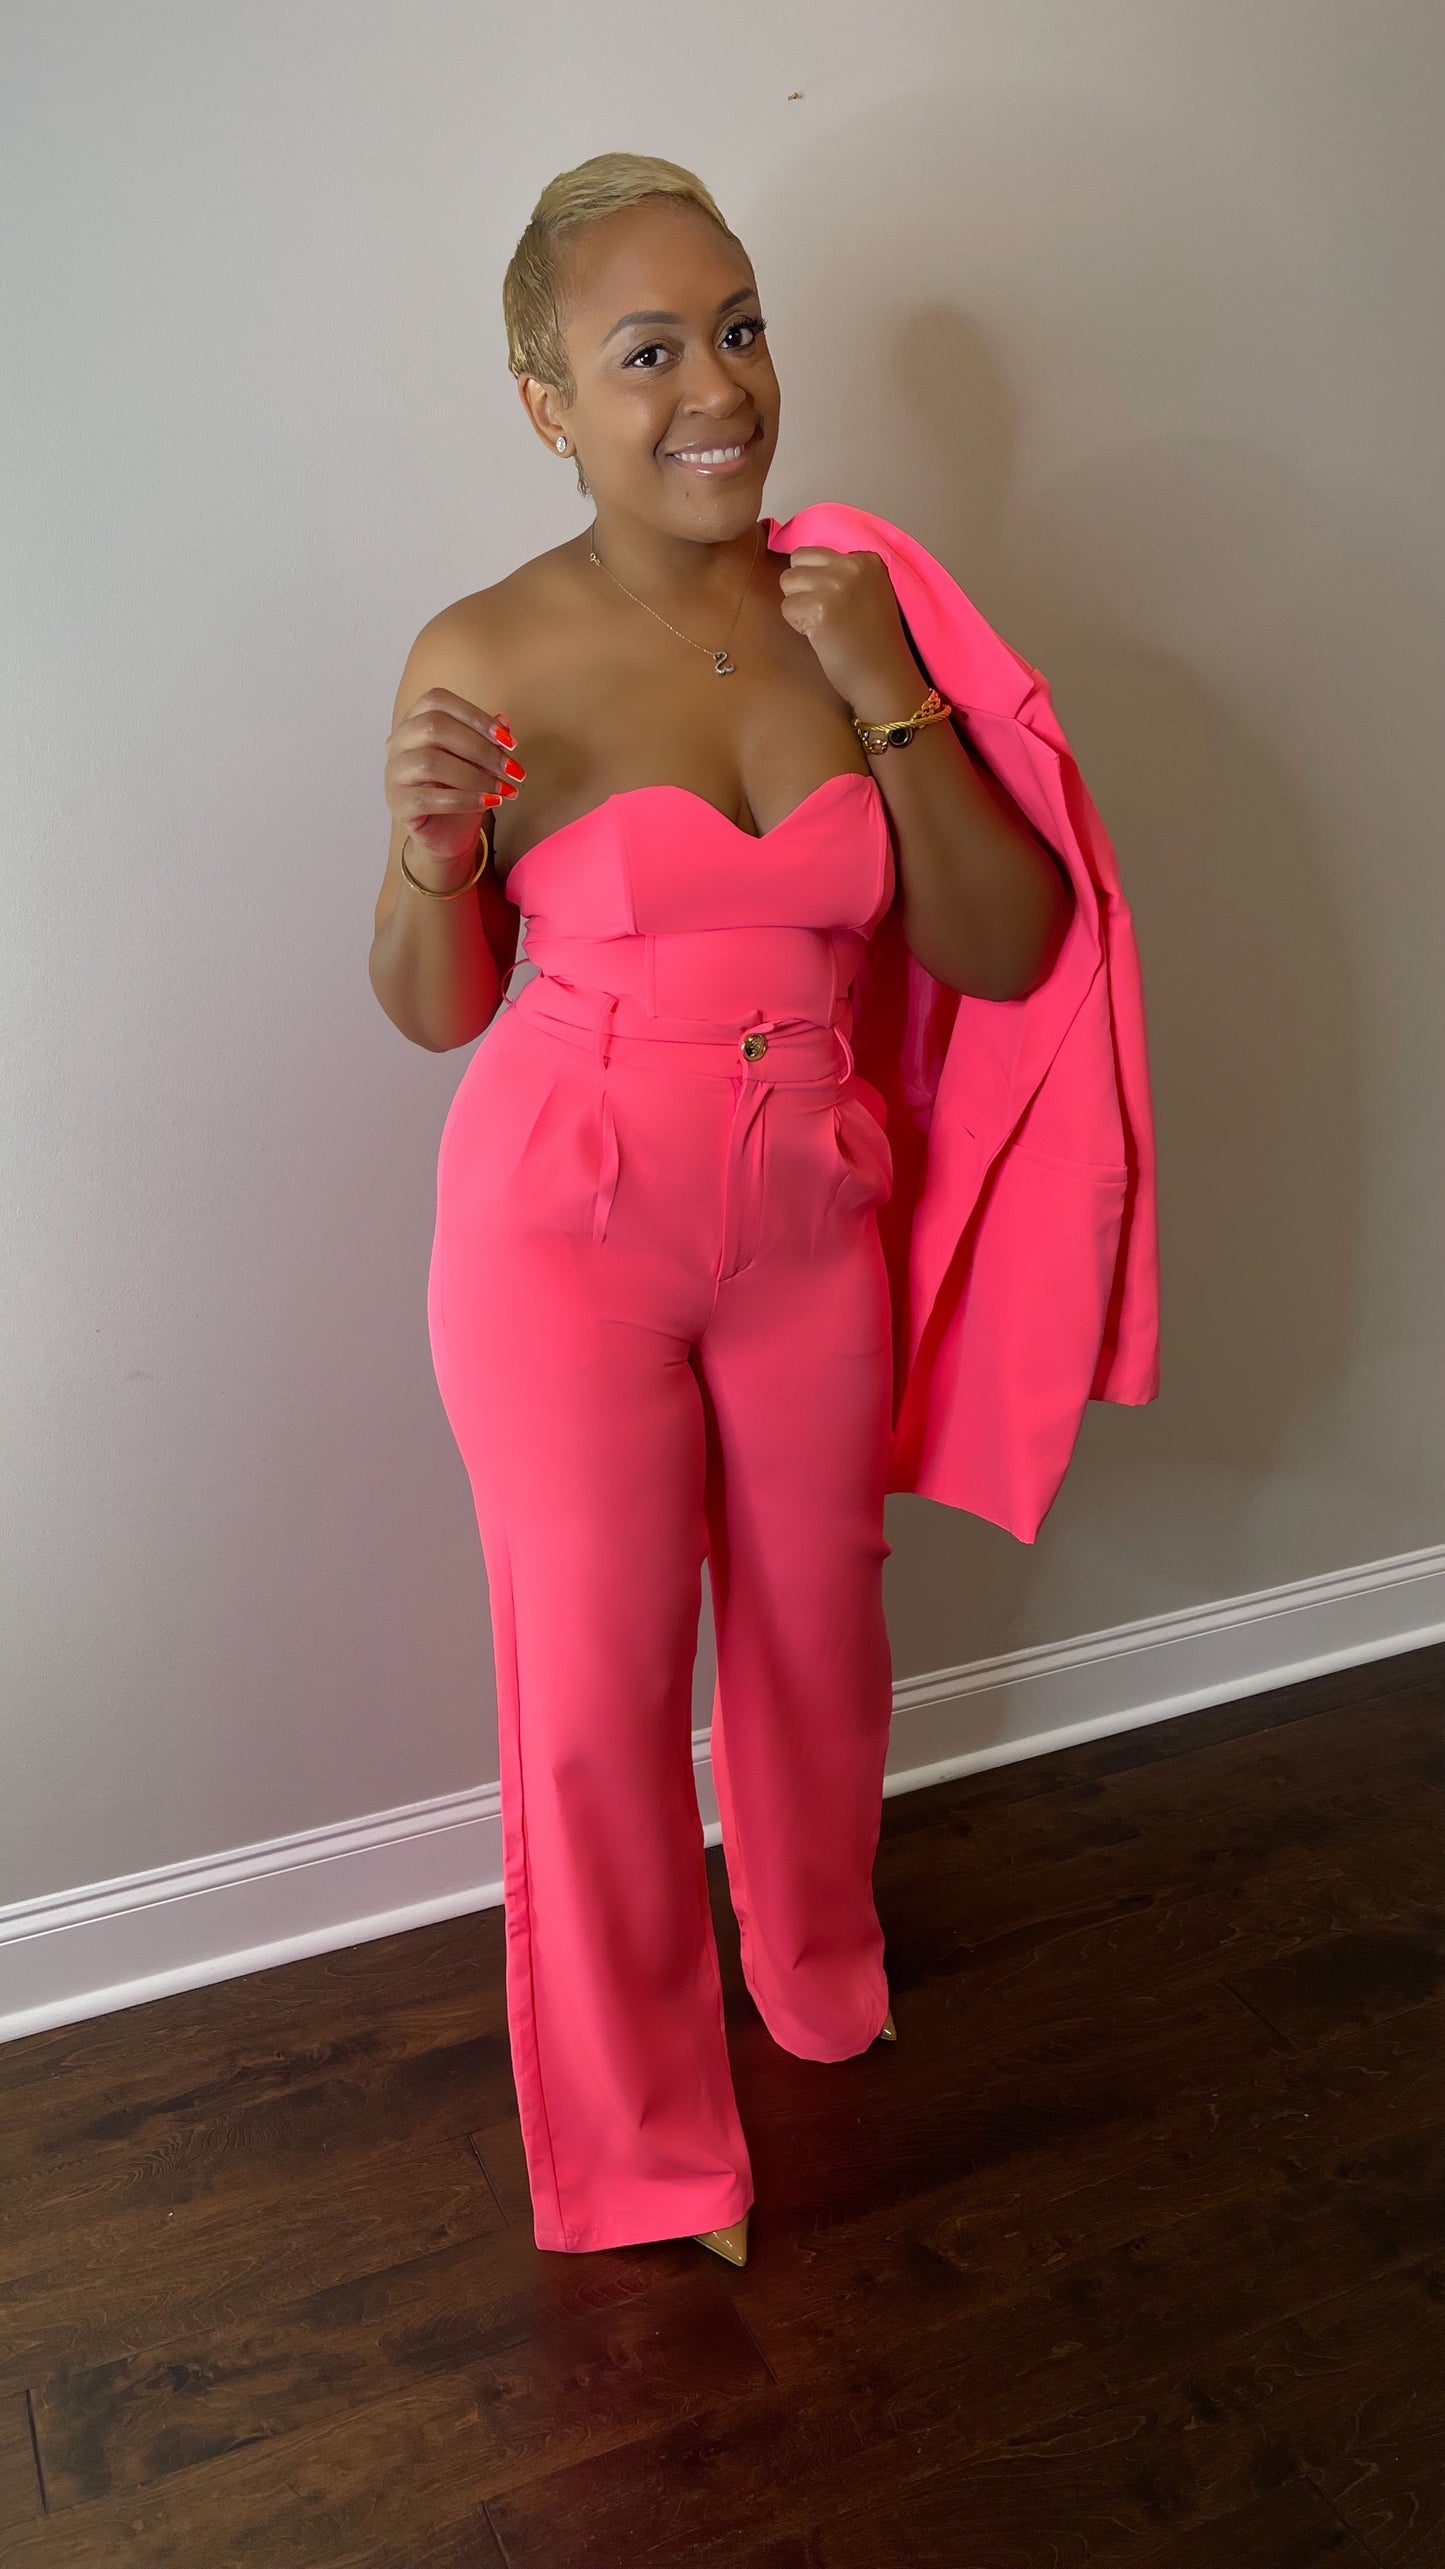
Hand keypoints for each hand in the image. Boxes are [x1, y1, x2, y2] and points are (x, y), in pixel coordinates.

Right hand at [385, 687, 526, 875]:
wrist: (447, 834)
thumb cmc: (461, 790)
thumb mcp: (479, 761)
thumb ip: (487, 739)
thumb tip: (503, 720)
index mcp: (415, 721)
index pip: (437, 701)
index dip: (475, 716)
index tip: (509, 741)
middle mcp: (398, 742)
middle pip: (433, 727)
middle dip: (480, 748)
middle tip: (512, 770)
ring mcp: (394, 773)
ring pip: (429, 762)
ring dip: (475, 776)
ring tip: (504, 790)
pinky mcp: (398, 804)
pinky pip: (428, 798)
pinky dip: (464, 800)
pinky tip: (489, 803)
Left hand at [776, 547, 918, 711]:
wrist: (885, 678)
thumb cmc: (875, 644)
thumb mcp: (871, 593)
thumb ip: (846, 575)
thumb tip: (804, 567)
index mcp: (866, 559)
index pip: (816, 553)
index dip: (817, 581)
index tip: (838, 605)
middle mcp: (851, 565)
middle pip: (797, 562)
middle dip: (802, 588)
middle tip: (823, 614)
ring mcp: (834, 584)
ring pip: (788, 582)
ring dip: (798, 606)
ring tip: (822, 625)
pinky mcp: (819, 607)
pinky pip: (787, 608)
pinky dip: (797, 626)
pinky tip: (820, 637)